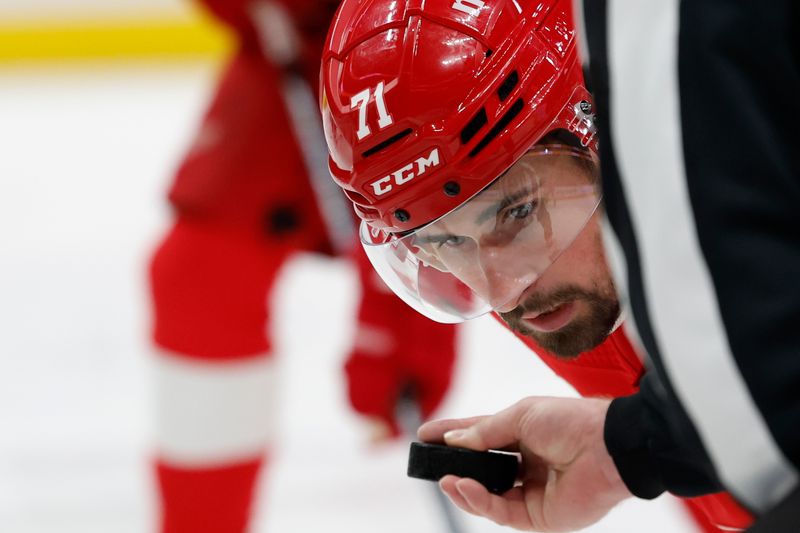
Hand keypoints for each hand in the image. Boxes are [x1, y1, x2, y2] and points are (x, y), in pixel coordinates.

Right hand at [418, 397, 631, 531]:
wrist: (606, 447)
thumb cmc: (569, 421)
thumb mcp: (520, 416)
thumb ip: (485, 431)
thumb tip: (455, 441)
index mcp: (522, 436)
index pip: (479, 437)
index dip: (453, 436)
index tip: (426, 435)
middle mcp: (524, 465)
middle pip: (480, 471)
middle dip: (454, 467)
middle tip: (429, 463)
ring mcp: (530, 492)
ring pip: (487, 497)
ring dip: (463, 488)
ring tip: (446, 479)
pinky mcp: (538, 517)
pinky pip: (501, 512)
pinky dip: (480, 501)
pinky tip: (466, 486)